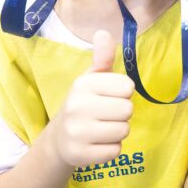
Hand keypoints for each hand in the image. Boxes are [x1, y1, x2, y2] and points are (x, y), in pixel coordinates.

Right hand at [51, 30, 134, 167]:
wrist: (59, 139)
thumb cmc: (83, 104)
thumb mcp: (91, 79)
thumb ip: (102, 57)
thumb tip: (103, 32)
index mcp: (83, 84)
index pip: (127, 87)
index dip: (122, 93)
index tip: (109, 96)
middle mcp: (77, 106)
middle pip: (128, 110)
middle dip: (122, 114)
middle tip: (105, 115)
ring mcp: (77, 132)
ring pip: (124, 131)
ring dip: (117, 131)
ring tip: (101, 128)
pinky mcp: (81, 155)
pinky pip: (116, 151)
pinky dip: (111, 149)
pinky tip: (97, 143)